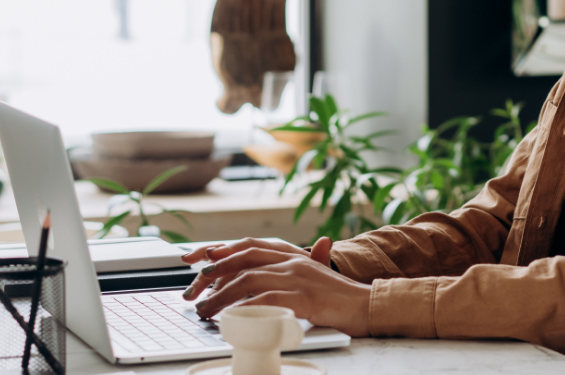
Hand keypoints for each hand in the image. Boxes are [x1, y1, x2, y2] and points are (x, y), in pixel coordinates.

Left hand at [181, 237, 370, 336]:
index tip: (200, 263)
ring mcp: (298, 277)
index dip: (223, 253)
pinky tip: (230, 318)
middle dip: (213, 274)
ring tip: (204, 310)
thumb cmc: (341, 300)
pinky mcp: (303, 297)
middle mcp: (293, 262)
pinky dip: (243, 308)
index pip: (250, 247)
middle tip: (193, 290)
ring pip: (248, 279)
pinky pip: (265, 299)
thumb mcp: (312, 282)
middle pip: (243, 259)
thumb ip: (289, 278)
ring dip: (221, 295)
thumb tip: (262, 287)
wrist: (370, 305)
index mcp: (293, 256)